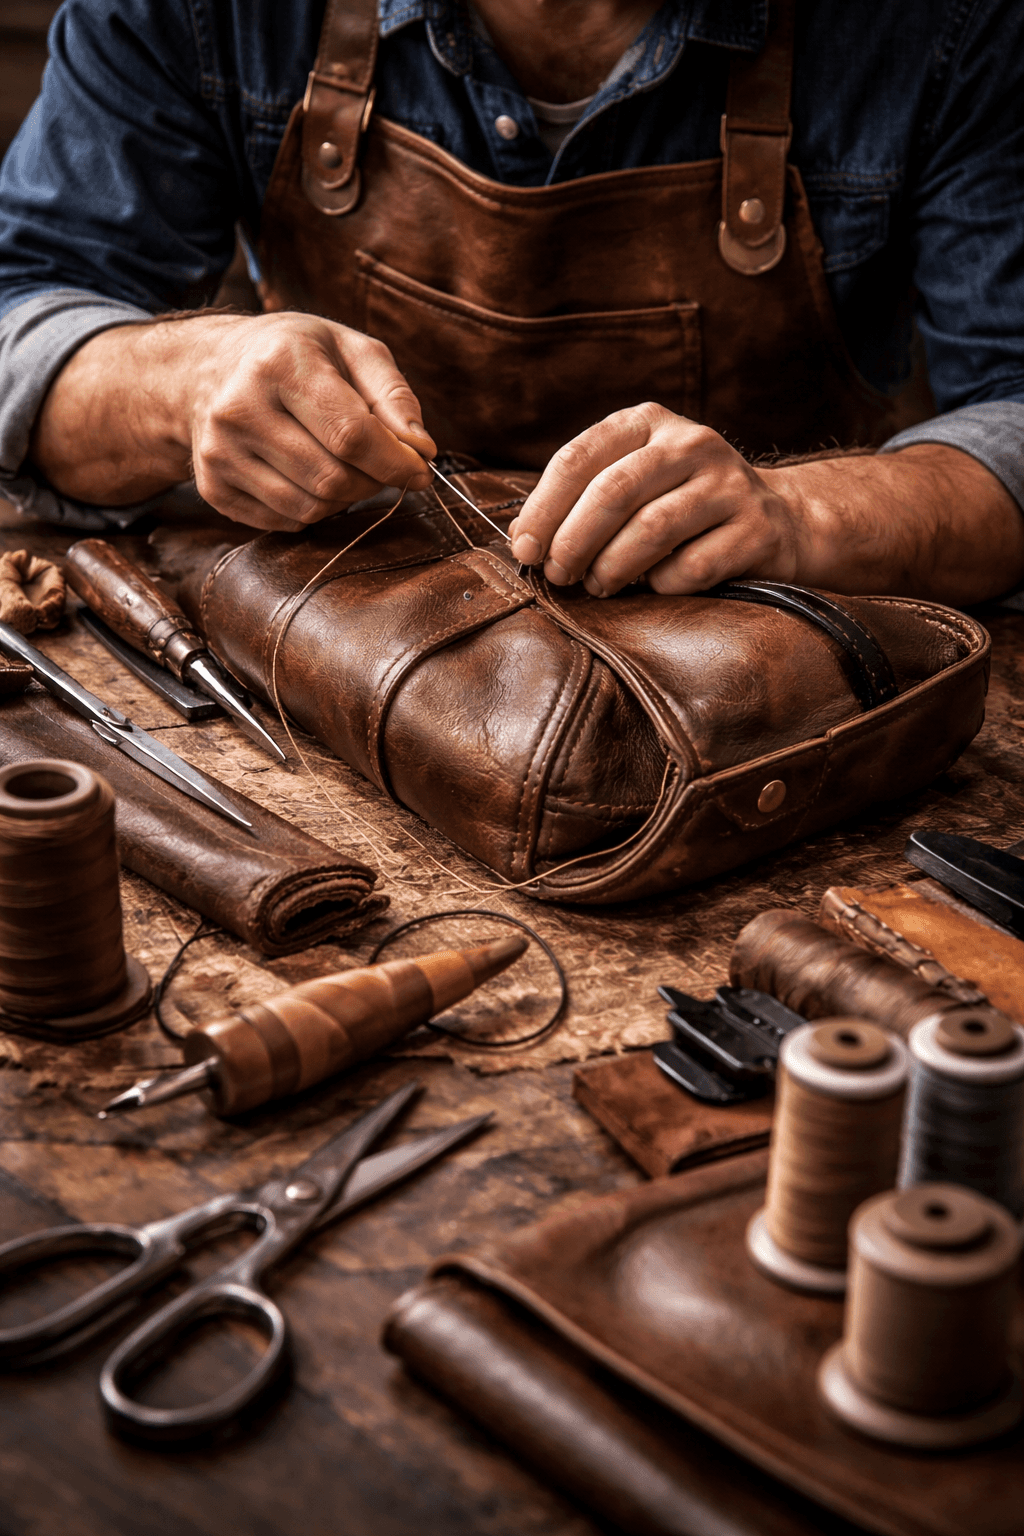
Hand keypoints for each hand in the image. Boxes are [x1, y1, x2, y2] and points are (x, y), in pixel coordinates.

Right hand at [184, 314, 435, 529]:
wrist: (206, 369)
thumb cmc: (293, 356)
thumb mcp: (349, 348)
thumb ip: (393, 394)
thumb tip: (422, 450)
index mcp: (279, 363)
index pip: (351, 435)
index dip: (396, 462)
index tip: (420, 469)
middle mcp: (239, 409)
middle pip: (333, 479)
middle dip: (372, 481)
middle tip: (380, 465)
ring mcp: (219, 453)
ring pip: (311, 508)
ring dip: (345, 498)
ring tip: (344, 466)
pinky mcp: (213, 487)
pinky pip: (286, 521)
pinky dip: (312, 508)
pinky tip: (307, 474)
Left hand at [508, 402, 798, 594]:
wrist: (778, 520)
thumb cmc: (683, 505)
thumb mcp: (634, 481)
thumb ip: (579, 500)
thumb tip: (522, 537)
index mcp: (648, 422)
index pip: (579, 458)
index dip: (544, 508)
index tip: (525, 549)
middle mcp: (691, 443)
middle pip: (613, 492)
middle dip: (574, 541)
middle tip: (559, 574)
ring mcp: (729, 484)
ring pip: (652, 529)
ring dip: (612, 567)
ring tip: (598, 585)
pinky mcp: (756, 529)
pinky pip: (692, 566)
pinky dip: (661, 584)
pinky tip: (654, 586)